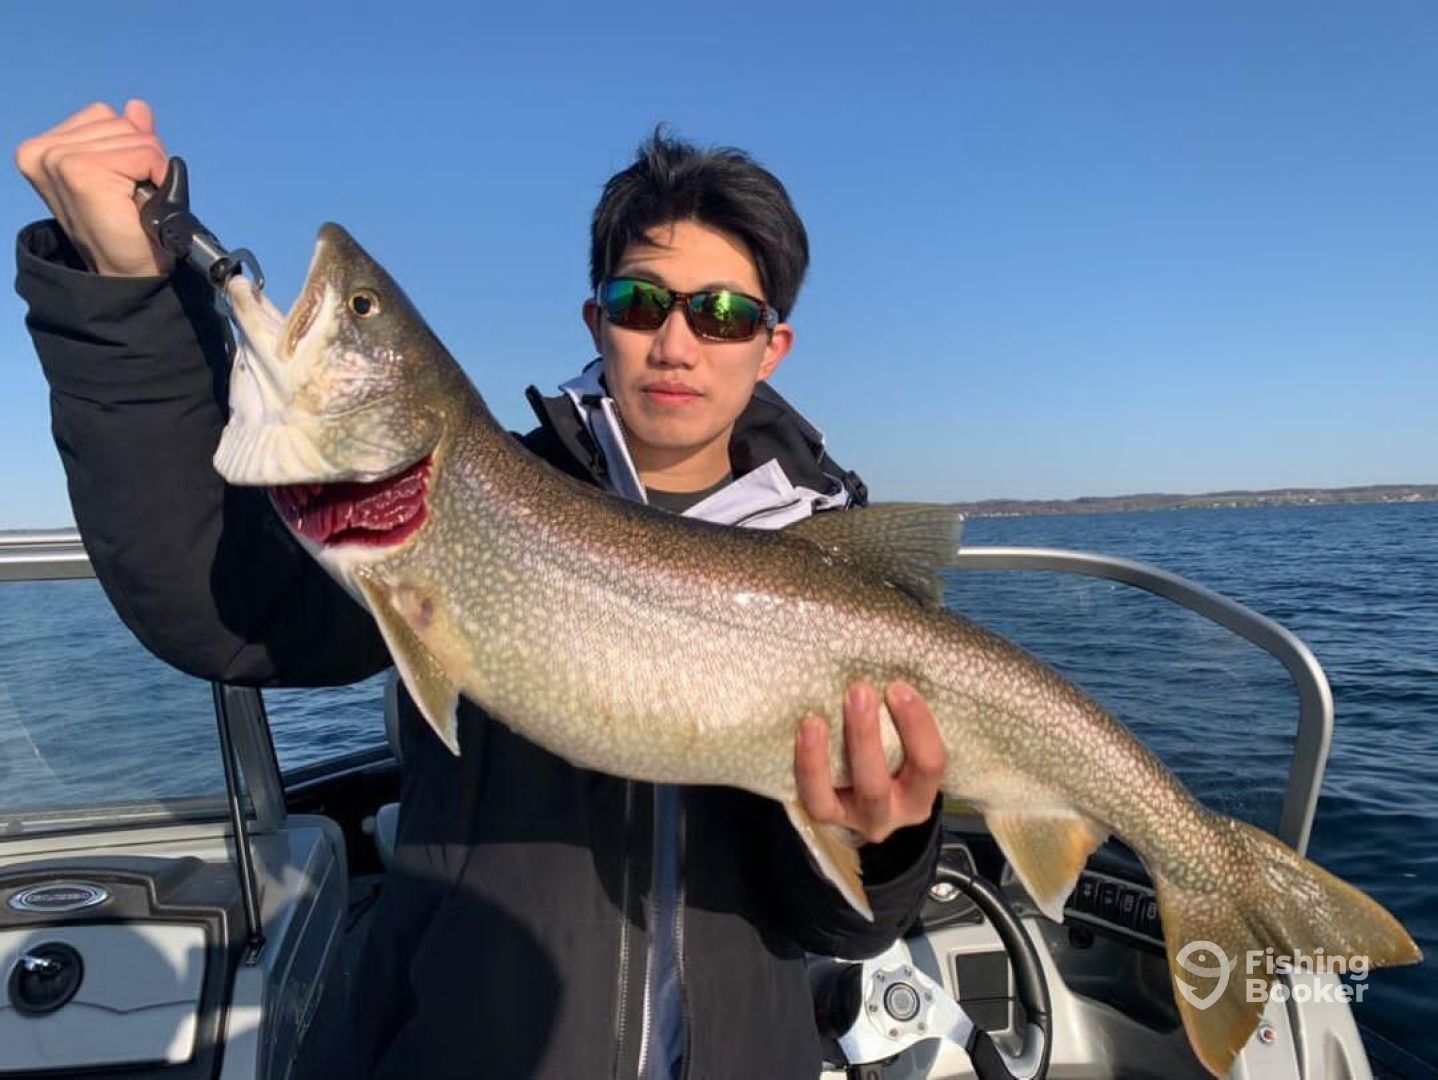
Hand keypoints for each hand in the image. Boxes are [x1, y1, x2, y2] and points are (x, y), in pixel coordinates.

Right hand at [14, 99, 170, 276]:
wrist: (128, 273)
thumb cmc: (127, 230)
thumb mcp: (127, 174)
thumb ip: (128, 138)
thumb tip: (137, 107)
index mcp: (44, 147)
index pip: (105, 115)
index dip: (129, 149)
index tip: (119, 186)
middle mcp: (43, 149)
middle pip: (121, 122)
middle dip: (141, 159)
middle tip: (128, 199)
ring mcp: (58, 158)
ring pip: (136, 136)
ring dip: (148, 170)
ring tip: (130, 202)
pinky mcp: (79, 169)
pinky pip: (144, 152)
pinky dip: (155, 175)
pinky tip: (137, 202)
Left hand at [794, 680, 945, 844]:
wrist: (871, 802)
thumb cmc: (898, 757)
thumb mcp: (910, 746)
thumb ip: (904, 717)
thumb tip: (892, 659)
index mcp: (920, 794)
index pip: (929, 764)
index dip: (917, 726)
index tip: (898, 687)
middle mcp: (889, 812)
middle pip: (876, 784)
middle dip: (865, 736)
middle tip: (858, 691)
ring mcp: (851, 819)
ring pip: (832, 799)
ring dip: (820, 757)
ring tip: (814, 719)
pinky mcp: (822, 815)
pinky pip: (808, 797)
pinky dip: (804, 765)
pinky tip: (801, 732)